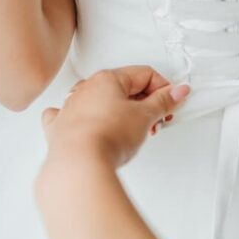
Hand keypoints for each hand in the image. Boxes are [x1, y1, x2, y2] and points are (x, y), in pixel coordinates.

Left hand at [41, 66, 190, 166]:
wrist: (79, 164)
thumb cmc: (106, 136)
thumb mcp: (145, 116)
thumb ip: (163, 101)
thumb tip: (176, 91)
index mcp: (107, 78)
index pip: (145, 75)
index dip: (163, 89)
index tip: (171, 103)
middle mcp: (86, 88)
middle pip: (125, 89)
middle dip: (145, 105)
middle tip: (156, 120)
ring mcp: (72, 107)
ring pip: (102, 102)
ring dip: (122, 114)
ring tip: (134, 133)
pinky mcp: (62, 127)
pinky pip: (73, 115)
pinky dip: (85, 119)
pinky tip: (92, 125)